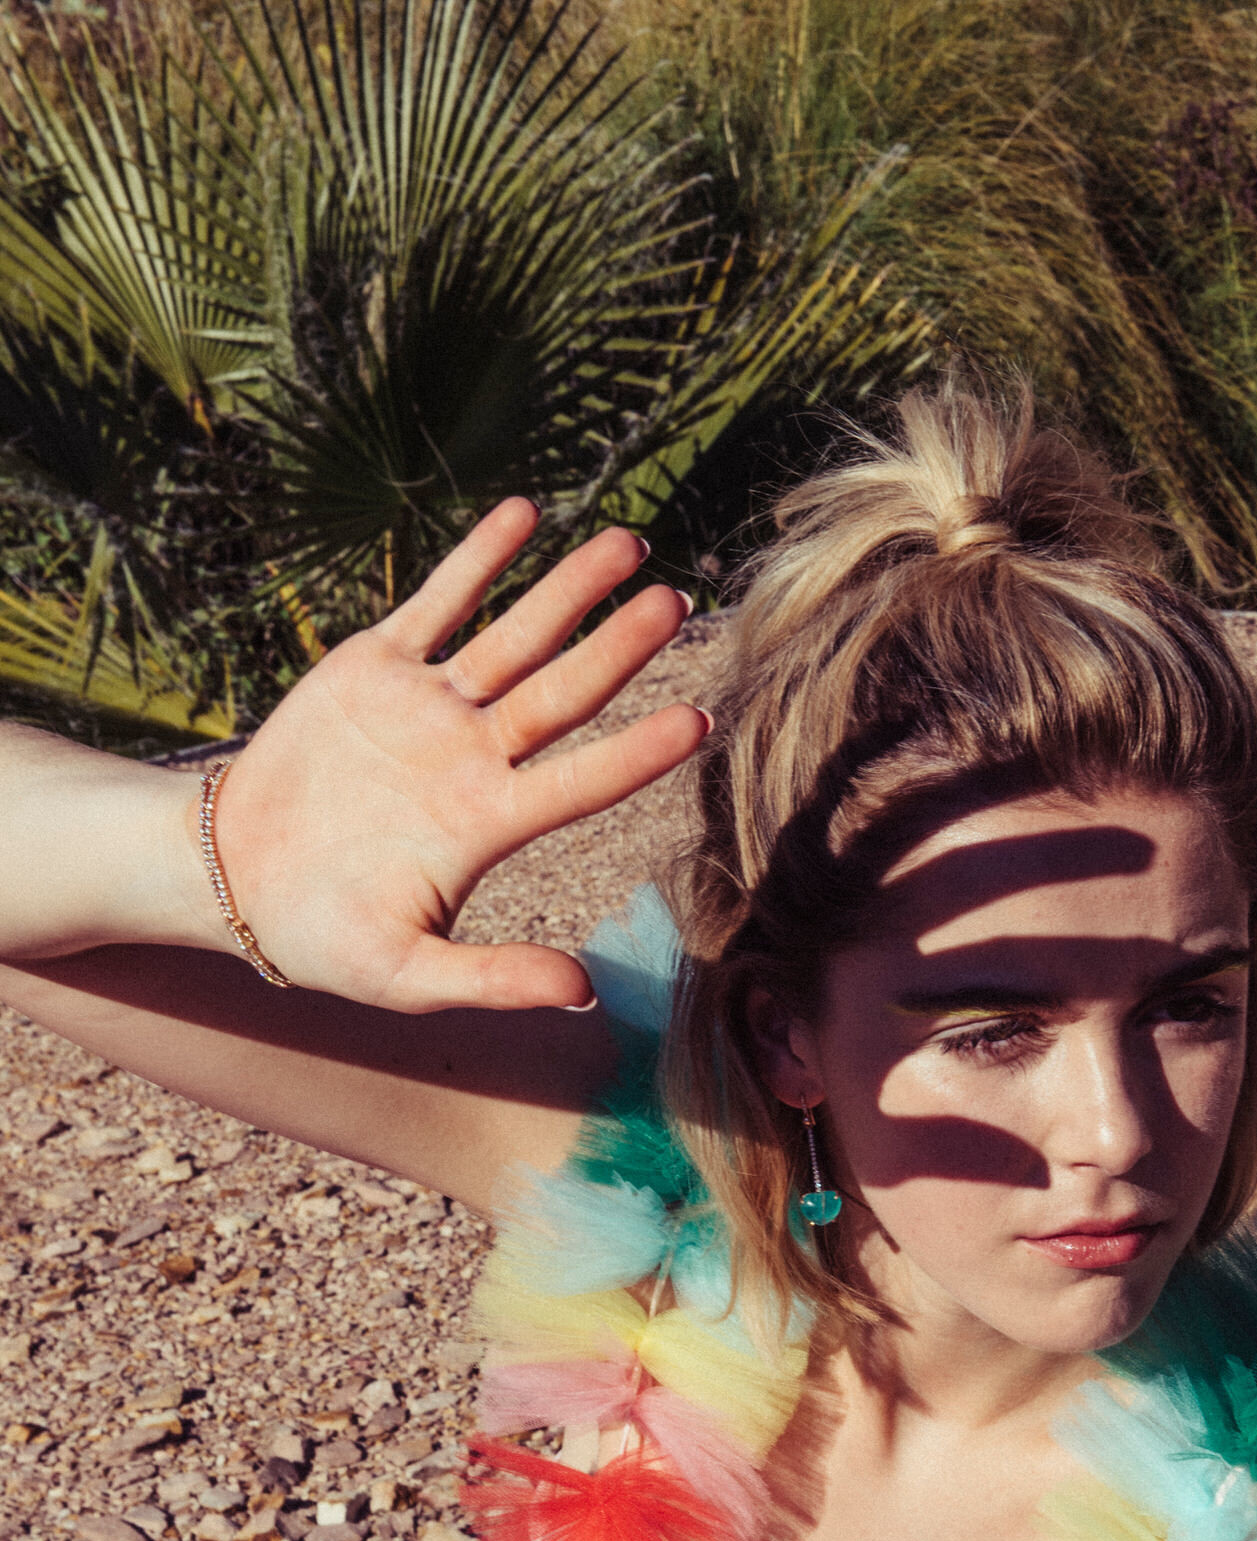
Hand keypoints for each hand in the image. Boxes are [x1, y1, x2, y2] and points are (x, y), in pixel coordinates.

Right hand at [180, 503, 705, 1011]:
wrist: (237, 880)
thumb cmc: (327, 937)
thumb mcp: (407, 974)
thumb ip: (493, 979)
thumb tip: (584, 993)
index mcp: (486, 826)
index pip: (582, 783)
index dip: (639, 753)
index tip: (700, 720)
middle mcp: (473, 758)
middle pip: (564, 692)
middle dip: (620, 646)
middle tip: (676, 601)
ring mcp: (430, 706)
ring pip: (515, 636)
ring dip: (569, 589)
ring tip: (631, 544)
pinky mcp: (377, 667)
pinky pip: (438, 601)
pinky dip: (479, 558)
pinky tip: (526, 513)